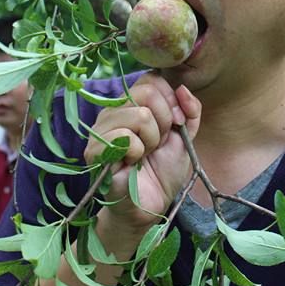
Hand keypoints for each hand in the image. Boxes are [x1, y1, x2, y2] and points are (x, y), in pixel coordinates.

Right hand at [83, 73, 201, 229]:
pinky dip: (138, 153)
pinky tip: (131, 164)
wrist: (148, 206)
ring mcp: (101, 129)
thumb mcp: (184, 138)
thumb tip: (182, 88)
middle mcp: (113, 111)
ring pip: (139, 115)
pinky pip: (126, 138)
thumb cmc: (162, 172)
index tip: (174, 125)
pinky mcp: (95, 150)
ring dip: (151, 141)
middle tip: (157, 144)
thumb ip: (189, 111)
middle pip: (146, 92)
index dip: (170, 101)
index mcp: (132, 104)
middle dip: (163, 122)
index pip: (151, 79)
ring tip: (143, 155)